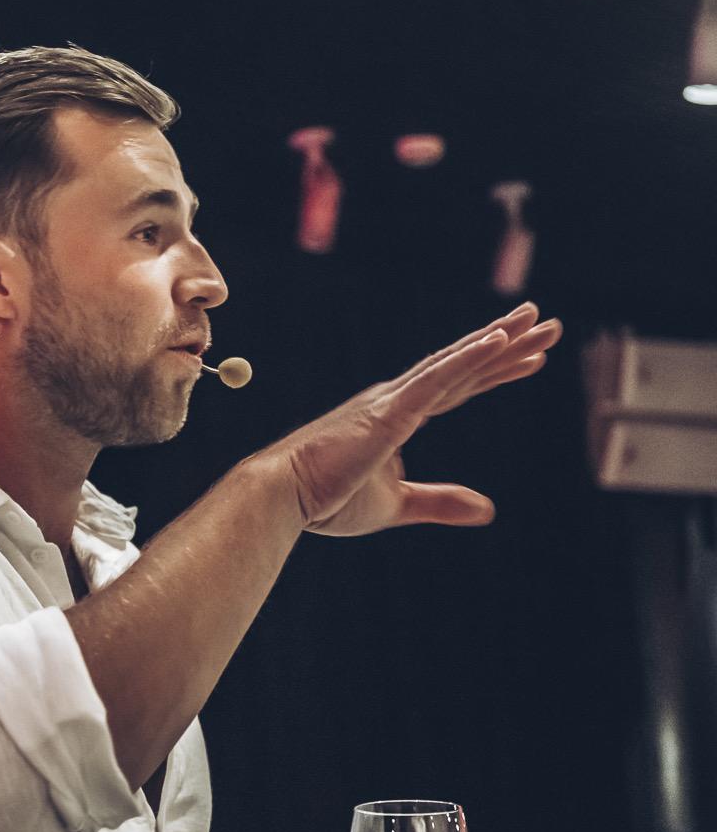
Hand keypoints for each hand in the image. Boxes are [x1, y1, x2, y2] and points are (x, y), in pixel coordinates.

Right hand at [262, 302, 561, 536]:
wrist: (284, 497)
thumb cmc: (326, 499)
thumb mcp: (398, 505)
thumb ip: (440, 502)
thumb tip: (488, 510)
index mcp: (397, 417)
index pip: (458, 388)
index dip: (494, 371)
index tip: (530, 358)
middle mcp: (398, 399)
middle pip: (466, 367)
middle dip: (508, 345)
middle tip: (547, 324)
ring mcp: (394, 400)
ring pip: (457, 363)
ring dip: (498, 340)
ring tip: (536, 320)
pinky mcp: (390, 411)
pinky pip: (438, 378)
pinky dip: (469, 358)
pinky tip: (498, 341)